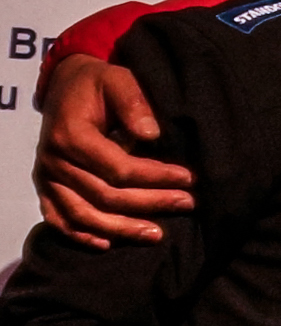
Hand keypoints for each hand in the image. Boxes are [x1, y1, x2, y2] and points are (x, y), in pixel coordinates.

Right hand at [37, 52, 194, 245]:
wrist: (67, 86)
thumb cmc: (98, 84)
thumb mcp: (118, 80)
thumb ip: (133, 102)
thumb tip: (151, 134)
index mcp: (71, 135)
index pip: (118, 168)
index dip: (155, 177)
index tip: (189, 178)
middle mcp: (54, 160)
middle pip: (105, 196)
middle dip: (150, 203)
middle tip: (187, 203)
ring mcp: (47, 177)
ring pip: (84, 214)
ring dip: (121, 228)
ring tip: (157, 234)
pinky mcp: (46, 187)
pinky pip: (58, 219)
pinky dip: (80, 235)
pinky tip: (106, 245)